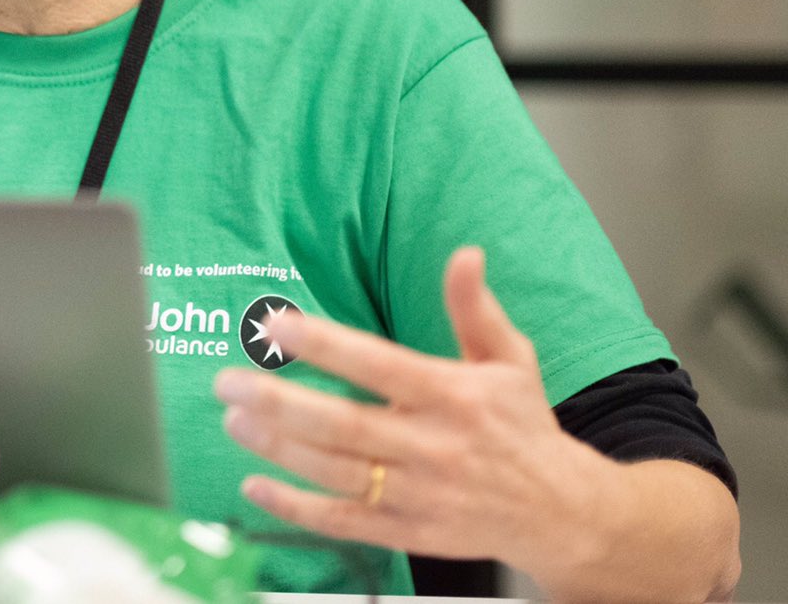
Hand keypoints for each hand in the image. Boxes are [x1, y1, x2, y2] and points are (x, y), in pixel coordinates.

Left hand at [211, 246, 610, 582]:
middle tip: (227, 380)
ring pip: (335, 472)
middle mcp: (432, 446)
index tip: (276, 325)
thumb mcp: (509, 359)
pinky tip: (254, 485)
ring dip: (278, 448)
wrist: (560, 512)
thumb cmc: (524, 426)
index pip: (379, 365)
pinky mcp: (408, 533)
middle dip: (280, 401)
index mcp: (453, 396)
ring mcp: (417, 495)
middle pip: (345, 424)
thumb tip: (466, 254)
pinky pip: (343, 523)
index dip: (325, 345)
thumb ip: (475, 308)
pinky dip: (295, 508)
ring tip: (234, 419)